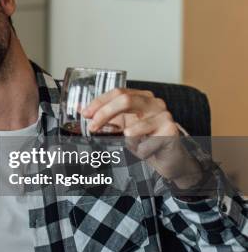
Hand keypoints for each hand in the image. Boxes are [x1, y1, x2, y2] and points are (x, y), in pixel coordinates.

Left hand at [82, 88, 201, 188]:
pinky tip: (145, 152)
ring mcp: (164, 116)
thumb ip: (103, 116)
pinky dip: (138, 152)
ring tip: (130, 146)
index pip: (117, 92)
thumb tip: (79, 108)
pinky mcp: (170, 131)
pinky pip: (143, 145)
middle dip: (104, 114)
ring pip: (133, 128)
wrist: (168, 159)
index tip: (85, 114)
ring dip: (125, 142)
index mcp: (141, 97)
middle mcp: (154, 103)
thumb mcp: (121, 126)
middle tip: (92, 127)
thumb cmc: (145, 140)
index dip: (99, 102)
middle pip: (125, 100)